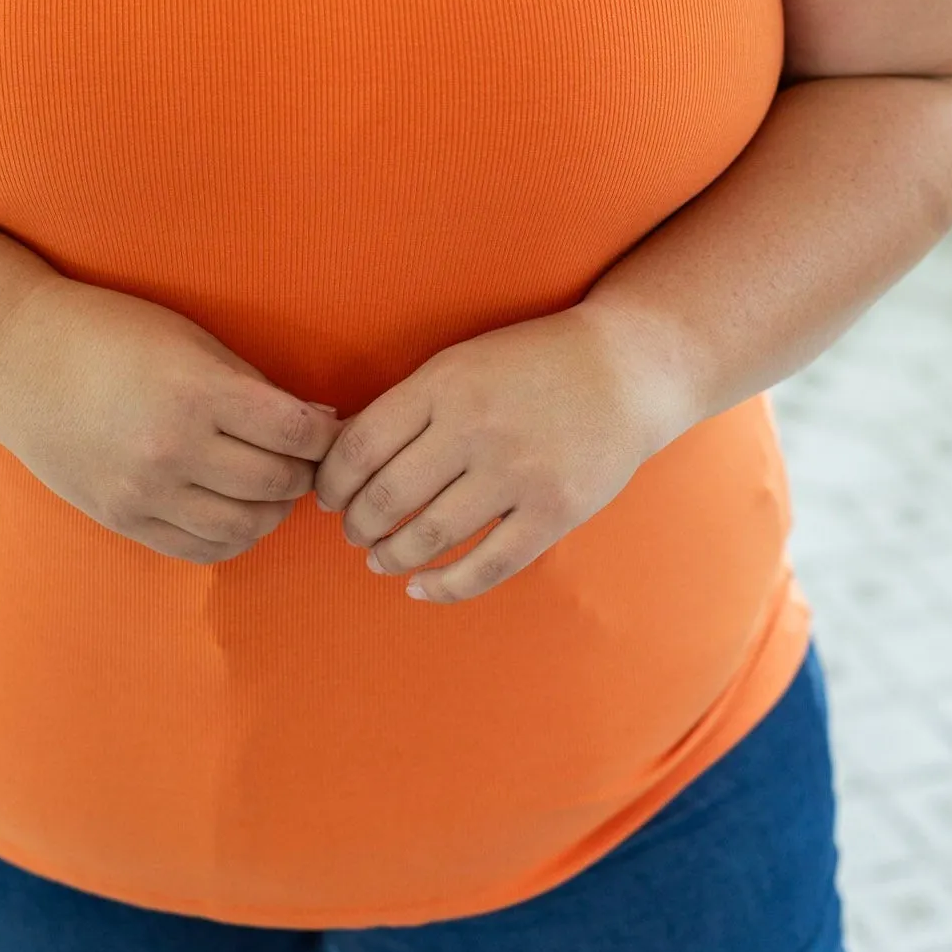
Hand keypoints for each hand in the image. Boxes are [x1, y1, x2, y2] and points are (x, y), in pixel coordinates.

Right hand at [0, 275, 343, 566]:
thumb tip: (318, 422)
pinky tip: (238, 512)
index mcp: (198, 391)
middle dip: (305, 471)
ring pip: (246, 525)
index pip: (297, 432)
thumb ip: (254, 386)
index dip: (326, 434)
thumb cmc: (109, 333)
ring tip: (274, 486)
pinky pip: (201, 548)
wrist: (15, 359)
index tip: (328, 427)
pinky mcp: (123, 517)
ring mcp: (146, 490)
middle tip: (307, 458)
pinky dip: (234, 536)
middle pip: (278, 482)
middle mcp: (174, 447)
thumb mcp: (190, 339)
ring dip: (274, 509)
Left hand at [313, 305, 676, 603]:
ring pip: (428, 537)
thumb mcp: (460, 362)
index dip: (330, 482)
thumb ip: (406, 405)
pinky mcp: (554, 512)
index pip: (359, 446)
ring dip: (389, 557)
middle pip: (386, 497)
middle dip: (355, 524)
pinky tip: (420, 589)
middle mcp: (475, 428)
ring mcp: (517, 474)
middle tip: (351, 531)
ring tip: (378, 558)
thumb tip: (338, 456)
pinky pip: (486, 567)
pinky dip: (443, 587)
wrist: (625, 369)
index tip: (325, 496)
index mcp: (443, 384)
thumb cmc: (530, 364)